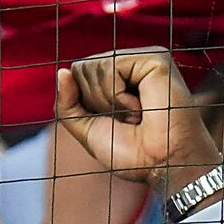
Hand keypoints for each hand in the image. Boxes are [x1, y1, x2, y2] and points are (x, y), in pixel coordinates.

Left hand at [54, 51, 216, 189]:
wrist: (161, 164)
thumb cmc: (132, 152)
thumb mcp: (87, 129)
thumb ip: (68, 104)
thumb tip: (61, 71)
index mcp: (115, 78)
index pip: (76, 74)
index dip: (84, 103)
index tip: (113, 122)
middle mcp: (129, 64)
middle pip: (81, 69)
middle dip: (95, 102)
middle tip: (126, 120)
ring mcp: (143, 59)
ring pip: (94, 67)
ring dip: (110, 103)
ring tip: (136, 115)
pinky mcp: (155, 58)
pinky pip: (112, 67)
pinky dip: (119, 97)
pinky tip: (141, 108)